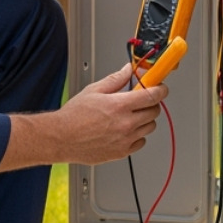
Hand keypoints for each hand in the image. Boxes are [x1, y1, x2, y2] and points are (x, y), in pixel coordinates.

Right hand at [41, 63, 167, 165]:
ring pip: (150, 127)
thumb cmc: (74, 116)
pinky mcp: (122, 152)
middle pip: (154, 111)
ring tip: (131, 116)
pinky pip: (141, 142)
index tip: (160, 87)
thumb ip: (115, 79)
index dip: (160, 89)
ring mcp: (125, 139)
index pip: (152, 95)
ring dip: (145, 119)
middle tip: (142, 101)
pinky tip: (126, 130)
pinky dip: (138, 135)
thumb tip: (128, 70)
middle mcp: (126, 124)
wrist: (61, 138)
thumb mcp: (94, 90)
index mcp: (120, 105)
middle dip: (151, 104)